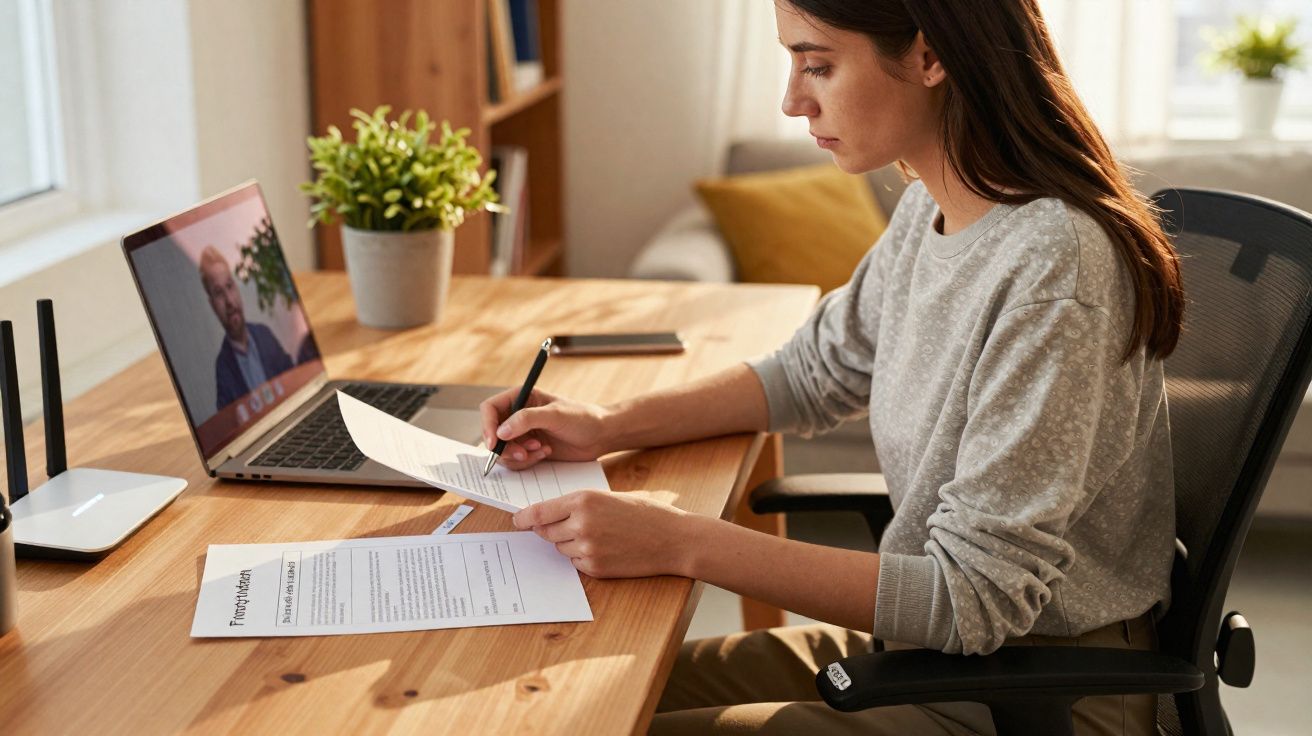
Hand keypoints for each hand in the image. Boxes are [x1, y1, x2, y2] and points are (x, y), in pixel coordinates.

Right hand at [479, 388, 613, 470]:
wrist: (601, 435)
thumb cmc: (582, 418)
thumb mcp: (555, 415)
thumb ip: (526, 420)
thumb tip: (500, 432)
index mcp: (521, 397)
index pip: (490, 409)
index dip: (487, 426)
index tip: (494, 443)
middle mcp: (518, 415)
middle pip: (493, 433)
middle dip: (505, 447)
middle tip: (523, 453)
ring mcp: (523, 433)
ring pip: (503, 450)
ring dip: (518, 455)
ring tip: (540, 450)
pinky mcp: (530, 449)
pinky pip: (516, 460)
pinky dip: (527, 461)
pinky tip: (546, 453)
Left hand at [512, 490, 694, 578]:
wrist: (673, 539)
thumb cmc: (645, 513)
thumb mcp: (609, 497)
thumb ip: (579, 504)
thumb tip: (551, 514)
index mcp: (584, 500)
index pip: (540, 512)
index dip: (525, 518)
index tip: (518, 521)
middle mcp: (581, 524)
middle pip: (546, 531)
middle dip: (550, 529)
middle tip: (564, 525)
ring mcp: (587, 548)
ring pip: (560, 547)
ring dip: (568, 542)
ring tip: (597, 535)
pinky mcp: (595, 568)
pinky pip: (575, 562)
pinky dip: (582, 556)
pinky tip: (604, 548)